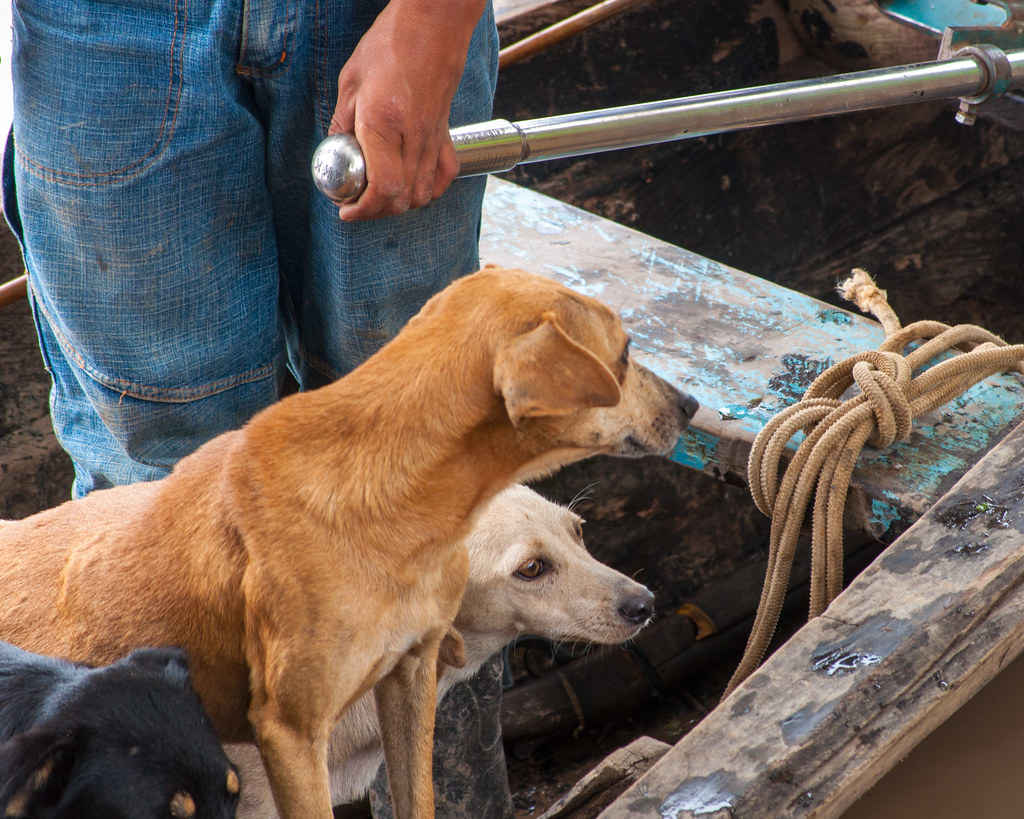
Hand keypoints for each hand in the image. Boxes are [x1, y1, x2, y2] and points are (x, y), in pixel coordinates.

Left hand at [328, 0, 487, 220]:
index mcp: (384, 123)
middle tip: (358, 202)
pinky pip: (443, 177)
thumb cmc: (390, 46)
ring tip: (380, 194)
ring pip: (422, 194)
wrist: (432, 26)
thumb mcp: (351, 82)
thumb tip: (336, 153)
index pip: (383, 187)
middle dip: (376, 211)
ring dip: (399, 203)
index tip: (347, 209)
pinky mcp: (447, 135)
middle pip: (401, 199)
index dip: (364, 208)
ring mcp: (433, 138)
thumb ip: (342, 124)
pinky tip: (412, 185)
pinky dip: (428, 190)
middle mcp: (412, 137)